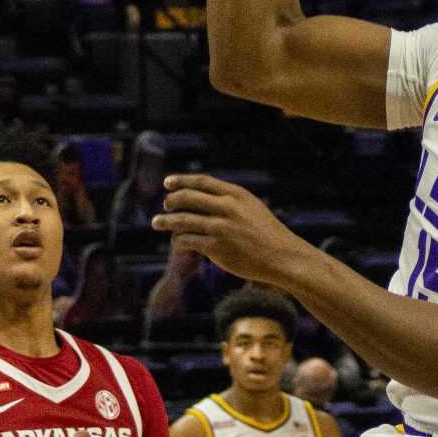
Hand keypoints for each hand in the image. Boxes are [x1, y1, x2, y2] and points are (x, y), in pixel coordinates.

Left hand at [153, 174, 305, 282]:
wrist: (281, 256)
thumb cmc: (266, 232)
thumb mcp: (250, 207)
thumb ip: (229, 200)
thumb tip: (202, 196)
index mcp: (236, 194)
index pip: (202, 181)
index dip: (182, 180)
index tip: (167, 182)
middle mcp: (227, 207)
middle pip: (188, 198)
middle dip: (171, 200)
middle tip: (164, 205)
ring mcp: (220, 227)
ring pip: (183, 220)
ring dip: (166, 221)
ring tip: (157, 222)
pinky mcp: (216, 247)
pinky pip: (188, 240)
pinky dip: (178, 239)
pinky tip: (176, 241)